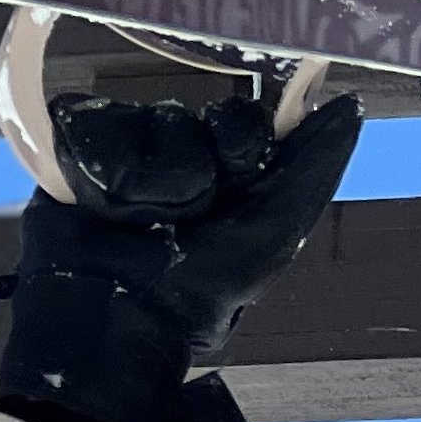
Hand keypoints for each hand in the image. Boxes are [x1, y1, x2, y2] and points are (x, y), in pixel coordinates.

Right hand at [0, 89, 360, 421]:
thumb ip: (315, 165)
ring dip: (152, 182)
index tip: (237, 175)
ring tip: (138, 221)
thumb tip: (349, 104)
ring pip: (149, 121)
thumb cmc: (202, 288)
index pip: (242, 116)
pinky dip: (106, 170)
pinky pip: (94, 121)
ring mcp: (124, 138)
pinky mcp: (71, 139)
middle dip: (196, 169)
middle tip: (185, 215)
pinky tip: (103, 205)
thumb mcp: (276, 229)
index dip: (241, 141)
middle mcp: (176, 144)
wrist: (120, 317)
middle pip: (195, 114)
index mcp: (226, 164)